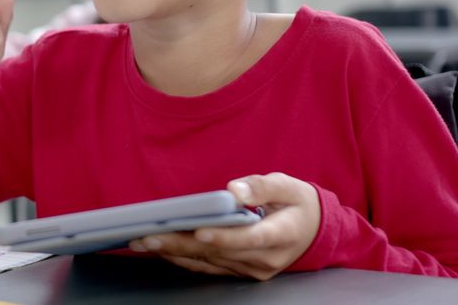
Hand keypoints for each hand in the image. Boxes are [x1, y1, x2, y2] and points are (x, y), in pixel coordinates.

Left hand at [129, 173, 319, 280]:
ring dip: (175, 252)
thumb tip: (234, 190)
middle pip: (219, 253)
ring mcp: (252, 269)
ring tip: (143, 241)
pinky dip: (183, 258)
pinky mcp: (241, 271)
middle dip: (182, 244)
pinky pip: (209, 267)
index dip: (224, 237)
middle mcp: (266, 259)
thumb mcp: (288, 185)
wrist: (314, 230)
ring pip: (209, 262)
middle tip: (148, 236)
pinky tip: (160, 249)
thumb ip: (262, 186)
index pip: (249, 238)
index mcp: (281, 235)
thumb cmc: (297, 202)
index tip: (199, 231)